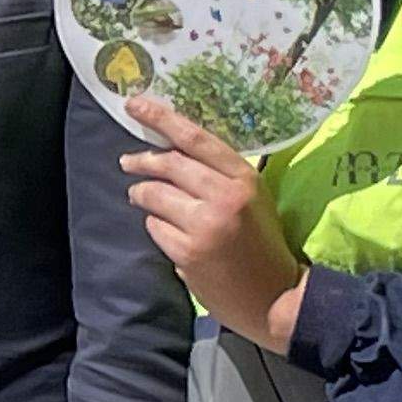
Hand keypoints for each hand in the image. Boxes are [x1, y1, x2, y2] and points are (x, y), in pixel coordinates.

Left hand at [122, 93, 305, 351]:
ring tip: (140, 195)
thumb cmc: (261, 242)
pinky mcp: (188, 253)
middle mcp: (225, 196)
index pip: (194, 138)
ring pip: (155, 195)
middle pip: (169, 163)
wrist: (273, 297)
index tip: (134, 104)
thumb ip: (218, 173)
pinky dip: (156, 226)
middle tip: (128, 161)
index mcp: (244, 177)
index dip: (161, 118)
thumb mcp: (252, 197)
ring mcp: (205, 225)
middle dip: (141, 160)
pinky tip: (169, 232)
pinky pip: (155, 227)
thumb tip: (172, 147)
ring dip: (142, 194)